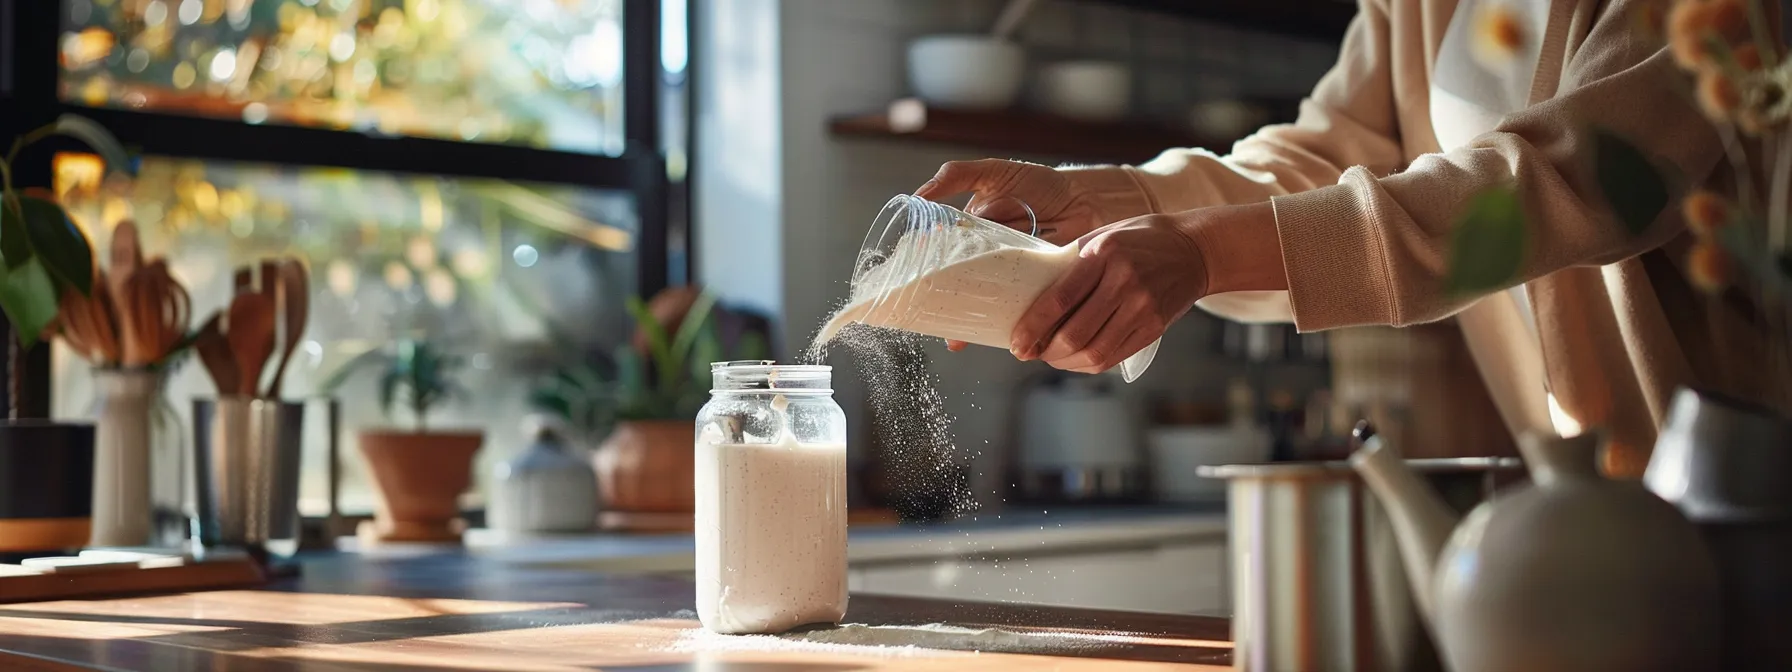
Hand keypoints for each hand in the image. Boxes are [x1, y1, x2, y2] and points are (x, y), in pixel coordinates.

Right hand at [914, 159, 1109, 351]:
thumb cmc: (1039, 184)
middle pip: (959, 283)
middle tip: (929, 314)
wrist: (1085, 200)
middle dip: (943, 301)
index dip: (927, 268)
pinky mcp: (1033, 290)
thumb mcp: (993, 172)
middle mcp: (987, 258)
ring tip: (955, 337)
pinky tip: (993, 336)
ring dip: (967, 320)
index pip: (943, 253)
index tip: (913, 281)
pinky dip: (1003, 324)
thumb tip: (918, 196)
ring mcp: (1010, 276)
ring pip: (983, 301)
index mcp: (972, 233)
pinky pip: (1014, 310)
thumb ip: (957, 176)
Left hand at [1008, 203, 1285, 372]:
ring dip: (1064, 362)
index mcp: (1105, 254)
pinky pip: (1112, 357)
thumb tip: (1030, 295)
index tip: (1017, 342)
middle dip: (1045, 351)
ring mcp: (1142, 309)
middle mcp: (1124, 283)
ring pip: (1093, 353)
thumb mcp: (1102, 237)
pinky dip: (1087, 363)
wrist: (1196, 250)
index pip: (1059, 299)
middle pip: (1074, 334)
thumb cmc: (1141, 240)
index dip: (1033, 327)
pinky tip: (1075, 357)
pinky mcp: (1154, 329)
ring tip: (1050, 356)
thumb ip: (1071, 264)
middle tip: (1030, 351)